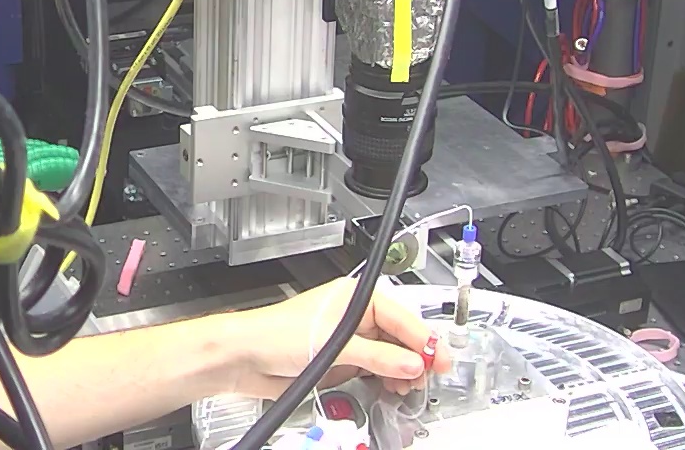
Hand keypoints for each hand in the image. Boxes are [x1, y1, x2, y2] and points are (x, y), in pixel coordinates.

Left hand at [222, 278, 449, 398]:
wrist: (244, 357)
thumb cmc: (276, 333)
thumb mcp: (334, 344)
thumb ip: (378, 357)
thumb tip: (411, 363)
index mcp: (357, 297)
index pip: (403, 317)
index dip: (424, 339)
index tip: (441, 358)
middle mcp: (356, 316)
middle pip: (400, 336)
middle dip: (416, 356)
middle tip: (429, 376)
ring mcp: (350, 340)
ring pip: (390, 355)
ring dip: (402, 370)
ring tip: (410, 385)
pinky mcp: (342, 361)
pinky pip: (374, 369)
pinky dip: (386, 379)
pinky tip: (392, 387)